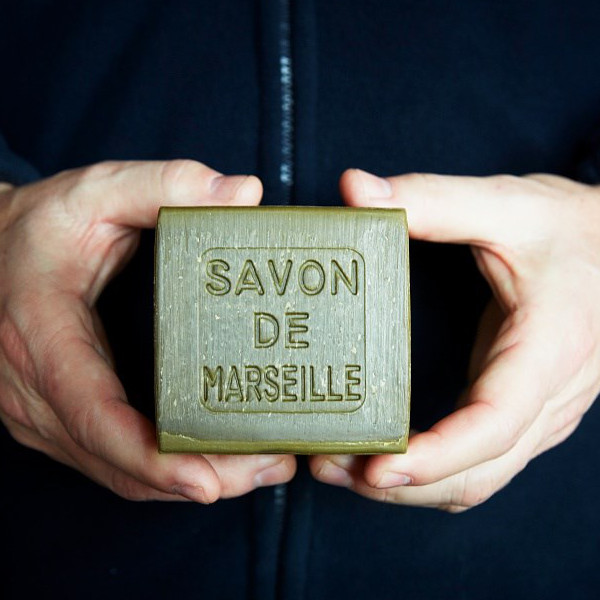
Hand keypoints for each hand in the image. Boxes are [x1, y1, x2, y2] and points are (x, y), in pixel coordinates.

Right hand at [0, 160, 295, 501]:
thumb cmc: (42, 226)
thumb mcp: (96, 191)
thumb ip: (166, 185)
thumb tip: (244, 193)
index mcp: (44, 334)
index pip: (92, 412)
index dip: (148, 456)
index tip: (205, 481)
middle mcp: (37, 390)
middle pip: (119, 460)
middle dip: (197, 477)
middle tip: (269, 468)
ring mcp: (45, 413)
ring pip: (118, 474)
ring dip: (189, 483)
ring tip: (260, 469)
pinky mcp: (61, 420)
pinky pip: (113, 463)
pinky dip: (164, 474)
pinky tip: (216, 464)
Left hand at [311, 169, 599, 510]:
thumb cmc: (572, 229)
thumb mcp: (506, 205)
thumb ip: (430, 199)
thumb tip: (354, 190)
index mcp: (548, 349)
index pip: (493, 425)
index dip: (435, 457)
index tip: (375, 468)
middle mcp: (549, 396)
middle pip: (477, 474)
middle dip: (402, 485)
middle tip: (329, 465)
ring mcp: (539, 412)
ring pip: (478, 479)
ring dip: (411, 487)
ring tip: (343, 466)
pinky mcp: (523, 409)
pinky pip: (480, 462)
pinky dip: (433, 472)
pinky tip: (386, 454)